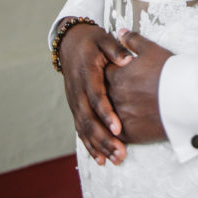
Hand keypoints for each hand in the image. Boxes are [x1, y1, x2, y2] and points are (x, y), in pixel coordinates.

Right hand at [57, 19, 132, 165]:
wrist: (69, 42)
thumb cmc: (92, 41)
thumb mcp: (104, 39)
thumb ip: (116, 49)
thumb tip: (128, 59)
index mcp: (87, 74)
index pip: (96, 97)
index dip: (106, 113)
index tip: (118, 127)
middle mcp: (78, 91)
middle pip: (89, 119)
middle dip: (104, 138)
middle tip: (120, 152)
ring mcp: (74, 101)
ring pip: (84, 128)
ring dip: (98, 146)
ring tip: (115, 159)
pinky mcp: (74, 107)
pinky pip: (80, 129)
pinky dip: (89, 145)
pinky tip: (100, 159)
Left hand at [105, 30, 172, 143]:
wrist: (185, 97)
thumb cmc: (169, 72)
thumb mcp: (151, 49)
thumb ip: (132, 40)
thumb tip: (120, 32)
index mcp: (117, 76)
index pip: (102, 73)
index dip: (105, 73)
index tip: (108, 73)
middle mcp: (114, 96)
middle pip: (101, 96)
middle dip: (103, 95)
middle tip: (109, 96)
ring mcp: (120, 116)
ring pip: (105, 118)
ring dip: (106, 117)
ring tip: (110, 118)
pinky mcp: (129, 133)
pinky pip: (114, 136)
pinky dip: (113, 135)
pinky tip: (116, 134)